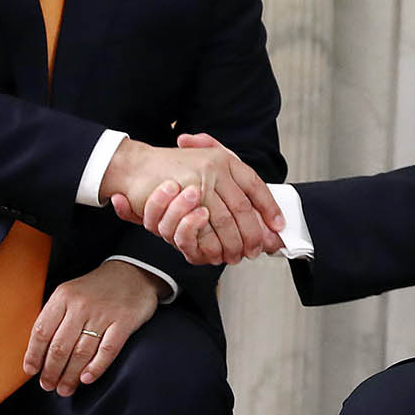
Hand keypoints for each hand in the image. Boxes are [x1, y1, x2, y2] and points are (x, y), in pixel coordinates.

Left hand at [22, 260, 165, 396]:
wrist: (133, 273)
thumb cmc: (96, 289)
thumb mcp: (70, 292)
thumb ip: (56, 316)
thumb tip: (39, 352)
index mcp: (63, 296)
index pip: (42, 331)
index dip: (34, 355)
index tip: (31, 371)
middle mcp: (81, 305)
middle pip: (60, 346)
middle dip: (51, 371)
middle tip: (48, 386)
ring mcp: (104, 313)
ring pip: (81, 352)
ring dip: (70, 376)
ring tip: (65, 389)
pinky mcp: (125, 321)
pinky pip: (107, 351)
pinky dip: (95, 368)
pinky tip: (86, 379)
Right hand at [102, 136, 283, 264]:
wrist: (136, 166)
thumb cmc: (171, 169)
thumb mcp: (203, 168)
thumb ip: (231, 189)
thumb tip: (261, 219)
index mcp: (223, 159)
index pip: (254, 184)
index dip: (268, 206)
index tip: (278, 226)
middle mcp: (215, 167)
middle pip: (243, 207)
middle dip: (253, 233)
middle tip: (257, 250)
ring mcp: (200, 181)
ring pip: (226, 220)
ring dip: (233, 242)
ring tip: (237, 255)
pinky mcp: (183, 197)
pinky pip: (205, 226)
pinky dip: (212, 242)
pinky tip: (216, 252)